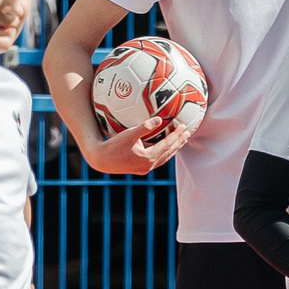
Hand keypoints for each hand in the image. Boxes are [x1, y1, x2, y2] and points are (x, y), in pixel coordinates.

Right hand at [77, 113, 191, 176]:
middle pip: (169, 153)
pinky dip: (164, 152)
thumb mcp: (129, 134)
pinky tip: (163, 147)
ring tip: (180, 141)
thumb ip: (145, 127)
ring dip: (173, 149)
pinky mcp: (140, 168)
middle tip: (188, 133)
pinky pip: (157, 160)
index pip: (168, 145)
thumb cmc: (113, 145)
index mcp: (149, 157)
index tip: (184, 126)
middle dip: (179, 143)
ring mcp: (145, 168)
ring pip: (164, 158)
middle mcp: (149, 165)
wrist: (101, 160)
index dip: (177, 135)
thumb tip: (159, 119)